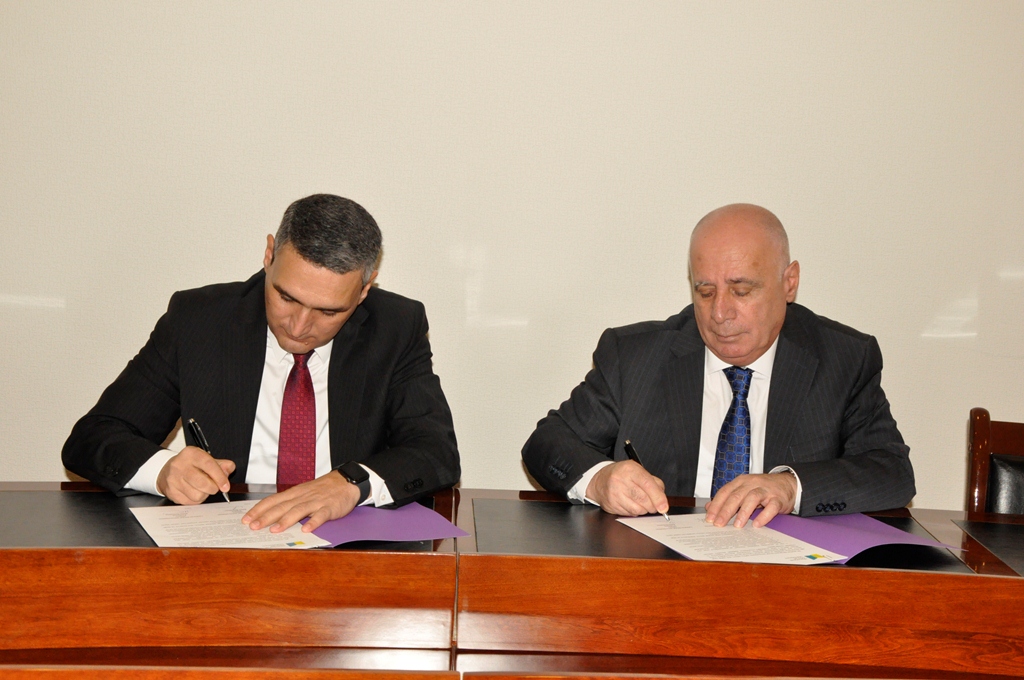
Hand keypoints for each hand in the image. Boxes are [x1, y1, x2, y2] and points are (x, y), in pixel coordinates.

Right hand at [156, 446, 234, 504]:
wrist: (167, 471)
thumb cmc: (190, 465)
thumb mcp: (206, 459)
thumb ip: (221, 464)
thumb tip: (228, 470)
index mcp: (191, 454)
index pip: (209, 465)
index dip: (220, 477)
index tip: (226, 486)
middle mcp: (180, 465)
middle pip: (202, 483)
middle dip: (213, 488)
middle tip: (214, 487)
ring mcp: (173, 479)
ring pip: (197, 495)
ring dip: (204, 494)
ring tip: (202, 488)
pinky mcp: (171, 492)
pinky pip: (190, 502)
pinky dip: (196, 499)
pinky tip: (193, 492)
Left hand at [242, 471, 360, 532]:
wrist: (345, 481)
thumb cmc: (322, 489)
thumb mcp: (303, 492)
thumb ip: (289, 503)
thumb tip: (269, 515)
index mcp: (294, 493)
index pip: (272, 500)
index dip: (258, 510)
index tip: (246, 519)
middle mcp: (302, 497)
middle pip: (282, 506)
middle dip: (266, 517)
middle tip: (253, 527)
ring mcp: (316, 502)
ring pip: (299, 510)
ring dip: (286, 520)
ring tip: (275, 530)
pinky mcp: (329, 507)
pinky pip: (321, 515)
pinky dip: (313, 522)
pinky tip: (306, 529)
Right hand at [586, 460, 668, 516]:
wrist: (600, 481)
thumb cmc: (623, 475)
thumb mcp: (638, 471)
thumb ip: (653, 482)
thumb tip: (662, 500)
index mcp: (630, 469)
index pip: (647, 484)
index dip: (658, 498)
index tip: (664, 507)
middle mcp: (620, 480)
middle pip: (643, 499)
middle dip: (653, 506)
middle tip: (654, 506)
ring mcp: (614, 493)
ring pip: (637, 509)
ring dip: (644, 510)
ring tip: (642, 503)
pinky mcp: (611, 505)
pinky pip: (629, 514)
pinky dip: (634, 512)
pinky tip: (632, 504)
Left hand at [704, 472, 796, 527]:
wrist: (788, 483)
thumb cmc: (763, 488)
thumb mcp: (743, 490)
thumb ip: (727, 498)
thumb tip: (709, 507)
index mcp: (741, 482)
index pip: (725, 492)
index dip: (716, 505)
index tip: (709, 518)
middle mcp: (752, 484)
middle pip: (736, 496)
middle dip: (726, 510)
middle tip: (719, 524)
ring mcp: (765, 490)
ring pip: (752, 498)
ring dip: (743, 512)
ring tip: (737, 525)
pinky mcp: (778, 498)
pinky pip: (771, 507)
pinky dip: (764, 516)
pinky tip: (757, 524)